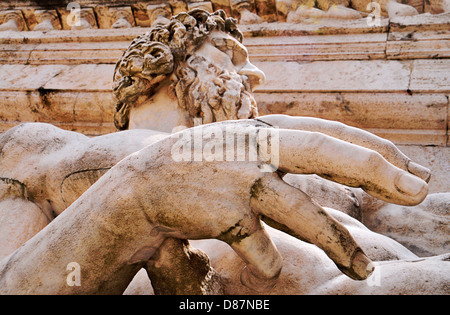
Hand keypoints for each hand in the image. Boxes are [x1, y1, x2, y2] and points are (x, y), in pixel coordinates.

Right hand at [122, 118, 428, 291]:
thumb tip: (333, 177)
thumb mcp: (246, 148)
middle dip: (375, 171)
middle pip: (326, 152)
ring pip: (301, 210)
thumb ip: (284, 158)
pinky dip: (266, 257)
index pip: (332, 133)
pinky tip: (270, 267)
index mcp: (266, 129)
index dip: (374, 149)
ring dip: (338, 242)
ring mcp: (239, 179)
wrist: (144, 183)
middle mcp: (257, 147)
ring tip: (364, 270)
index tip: (408, 169)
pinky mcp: (222, 212)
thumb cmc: (203, 167)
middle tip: (417, 191)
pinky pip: (256, 243)